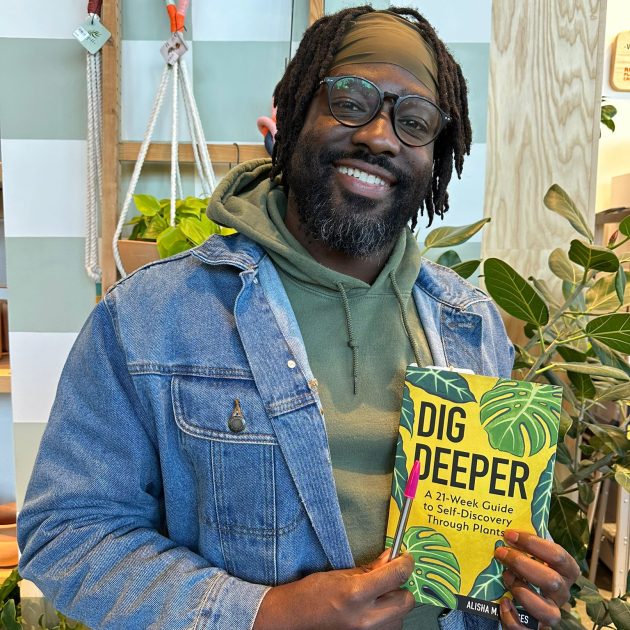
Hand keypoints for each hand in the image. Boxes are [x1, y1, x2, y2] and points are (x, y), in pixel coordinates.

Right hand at [253, 549, 415, 629]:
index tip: (405, 558)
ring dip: (393, 606)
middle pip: (406, 601)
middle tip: (389, 579)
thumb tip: (390, 558)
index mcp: (356, 593)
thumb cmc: (311, 594)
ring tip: (374, 599)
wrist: (294, 621)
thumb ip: (369, 569)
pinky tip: (371, 612)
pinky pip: (390, 629)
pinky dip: (386, 620)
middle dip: (401, 587)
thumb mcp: (339, 575)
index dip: (405, 563)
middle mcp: (366, 618)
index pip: (396, 576)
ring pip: (400, 618)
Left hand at [494, 530, 580, 628]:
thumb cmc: (527, 570)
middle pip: (552, 580)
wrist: (522, 601)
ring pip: (548, 612)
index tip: (509, 534)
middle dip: (522, 564)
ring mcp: (550, 614)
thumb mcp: (531, 554)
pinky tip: (503, 602)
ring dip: (522, 592)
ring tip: (505, 578)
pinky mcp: (535, 629)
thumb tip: (506, 523)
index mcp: (564, 572)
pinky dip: (512, 618)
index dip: (534, 544)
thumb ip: (526, 543)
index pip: (559, 556)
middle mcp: (561, 594)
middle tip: (500, 552)